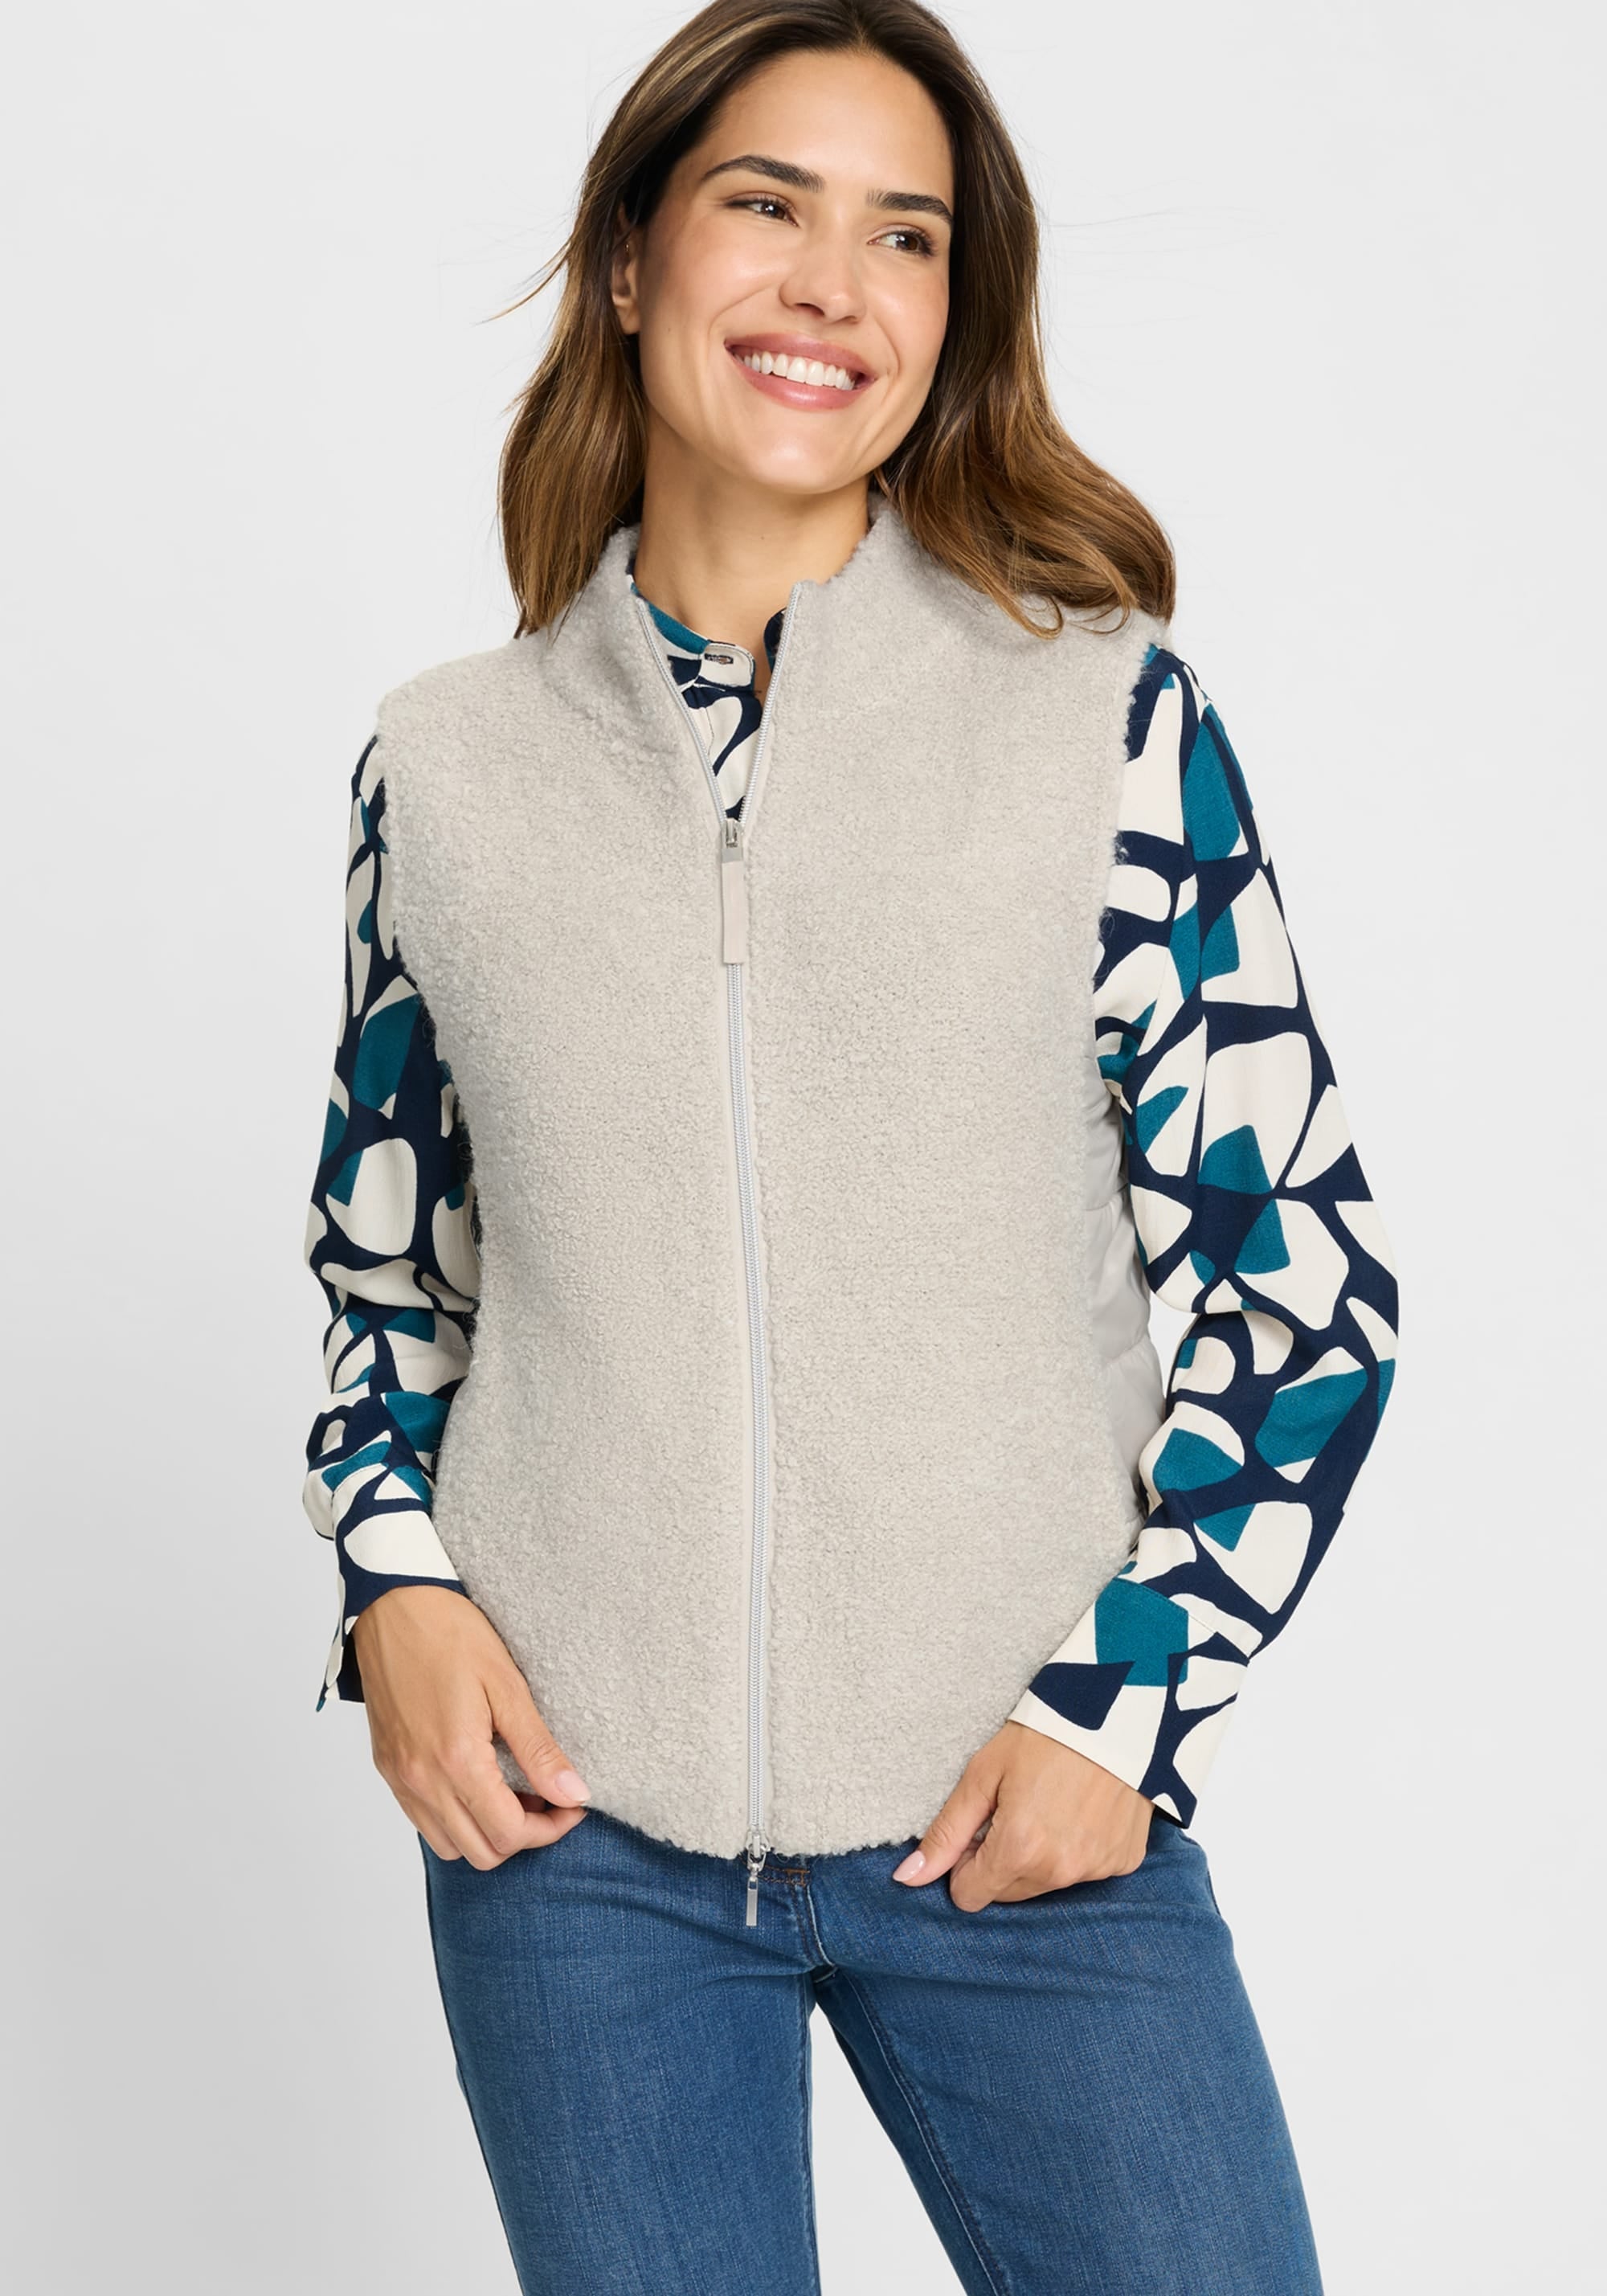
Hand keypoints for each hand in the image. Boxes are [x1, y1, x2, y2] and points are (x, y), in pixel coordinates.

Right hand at [350, 1585, 590, 1869]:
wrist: (390, 1607)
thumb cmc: (449, 1634)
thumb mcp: (507, 1686)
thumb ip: (539, 1749)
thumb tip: (573, 1794)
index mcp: (456, 1760)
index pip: (509, 1834)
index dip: (550, 1829)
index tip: (571, 1803)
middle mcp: (422, 1780)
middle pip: (481, 1853)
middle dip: (523, 1835)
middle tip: (548, 1798)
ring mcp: (400, 1779)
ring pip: (450, 1846)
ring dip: (487, 1832)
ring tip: (513, 1792)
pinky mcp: (388, 1769)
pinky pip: (423, 1822)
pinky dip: (456, 1820)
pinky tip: (478, 1783)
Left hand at [891, 1719, 1152, 1910]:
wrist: (1116, 1710)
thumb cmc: (1042, 1736)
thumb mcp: (983, 1775)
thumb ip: (946, 1832)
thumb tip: (906, 1878)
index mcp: (1019, 1850)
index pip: (970, 1895)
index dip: (965, 1863)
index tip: (979, 1828)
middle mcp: (1060, 1871)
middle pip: (1007, 1893)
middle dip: (1001, 1861)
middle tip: (1013, 1810)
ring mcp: (1096, 1868)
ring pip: (1045, 1885)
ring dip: (1039, 1858)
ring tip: (1050, 1806)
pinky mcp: (1124, 1862)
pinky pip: (1085, 1871)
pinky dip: (1077, 1850)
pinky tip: (1081, 1811)